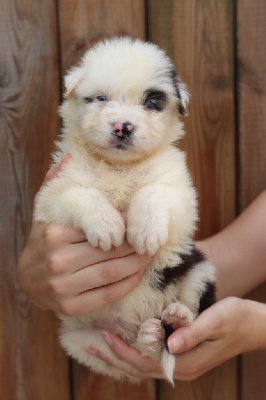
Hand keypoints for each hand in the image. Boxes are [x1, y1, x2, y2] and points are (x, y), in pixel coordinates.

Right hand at [17, 156, 150, 314]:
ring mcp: (63, 286)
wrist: (27, 278)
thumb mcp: (45, 209)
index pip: (100, 226)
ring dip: (137, 264)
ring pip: (113, 273)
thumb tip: (69, 157)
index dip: (125, 224)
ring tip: (148, 254)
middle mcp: (57, 260)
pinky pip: (108, 294)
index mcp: (54, 233)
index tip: (137, 220)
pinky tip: (137, 273)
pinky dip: (128, 283)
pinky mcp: (70, 306)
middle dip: (135, 245)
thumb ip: (56, 183)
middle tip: (149, 238)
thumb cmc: (44, 239)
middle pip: (110, 251)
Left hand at [87, 297, 265, 379]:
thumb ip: (194, 332)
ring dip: (121, 355)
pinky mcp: (181, 354)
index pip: (146, 361)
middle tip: (89, 342)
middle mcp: (179, 366)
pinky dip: (134, 351)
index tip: (104, 336)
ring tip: (99, 344)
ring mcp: (180, 362)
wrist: (252, 326)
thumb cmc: (236, 319)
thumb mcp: (217, 320)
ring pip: (143, 364)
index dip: (123, 351)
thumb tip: (170, 344)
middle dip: (114, 355)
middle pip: (139, 366)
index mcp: (185, 361)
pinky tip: (124, 343)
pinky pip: (151, 357)